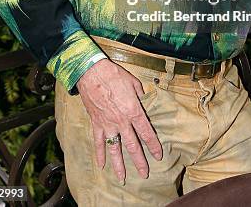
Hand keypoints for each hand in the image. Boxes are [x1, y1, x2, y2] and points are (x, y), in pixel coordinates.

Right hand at [77, 59, 162, 183]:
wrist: (92, 73)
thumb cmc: (114, 75)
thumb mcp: (133, 82)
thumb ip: (141, 95)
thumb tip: (145, 102)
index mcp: (133, 111)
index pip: (146, 132)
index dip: (153, 145)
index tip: (158, 155)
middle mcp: (122, 121)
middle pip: (133, 145)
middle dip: (140, 161)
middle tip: (144, 173)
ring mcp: (108, 124)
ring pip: (115, 148)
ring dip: (119, 164)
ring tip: (123, 177)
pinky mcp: (96, 123)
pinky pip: (99, 142)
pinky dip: (99, 154)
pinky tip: (101, 165)